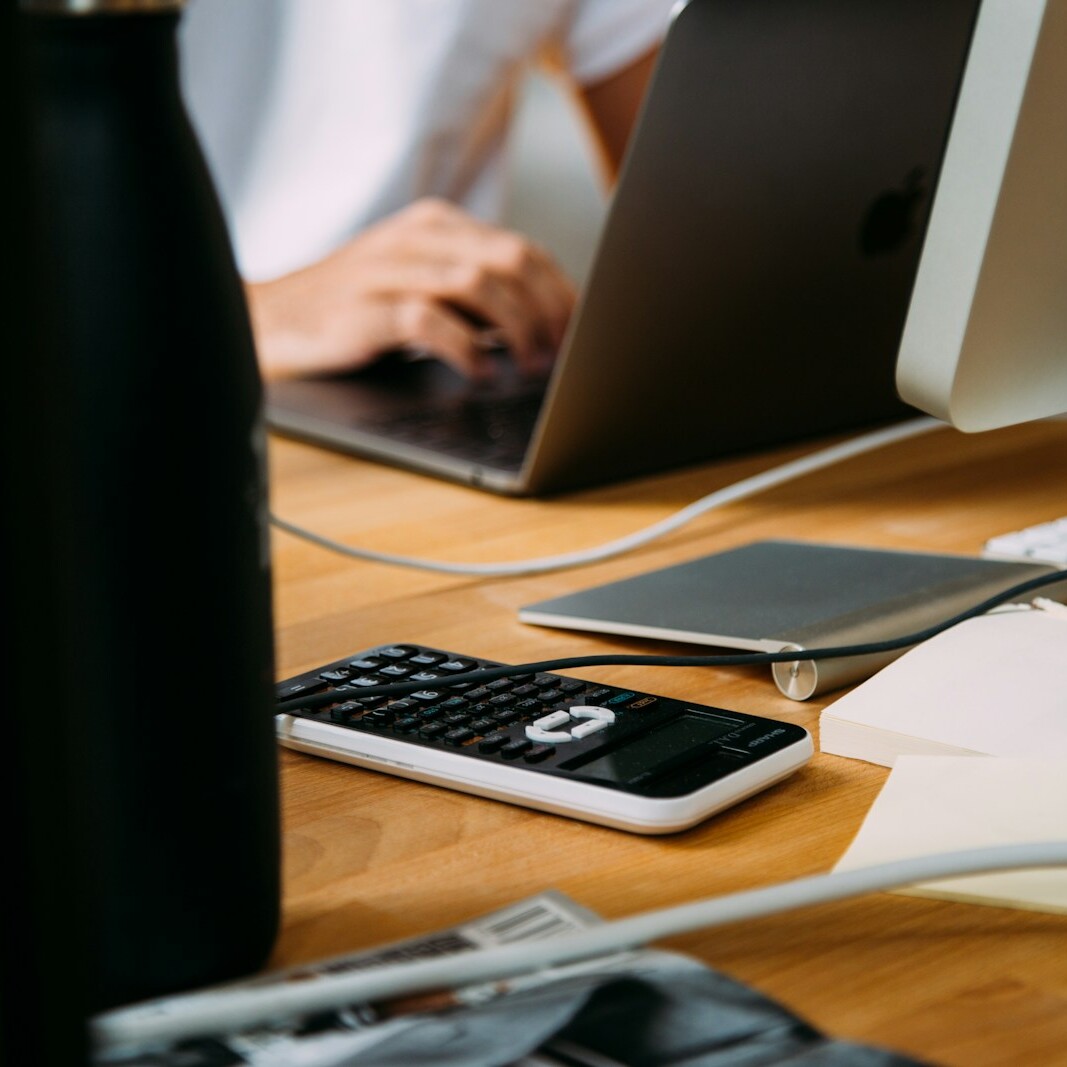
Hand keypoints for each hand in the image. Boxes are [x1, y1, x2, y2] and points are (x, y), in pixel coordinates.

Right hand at [245, 198, 576, 381]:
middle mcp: (418, 240)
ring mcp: (390, 271)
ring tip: (529, 368)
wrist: (272, 320)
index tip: (581, 331)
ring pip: (480, 285)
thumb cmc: (355, 311)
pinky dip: (467, 351)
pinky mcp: (367, 309)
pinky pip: (431, 321)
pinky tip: (480, 374)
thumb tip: (542, 326)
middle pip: (511, 261)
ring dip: (518, 331)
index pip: (521, 249)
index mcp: (437, 227)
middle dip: (549, 310)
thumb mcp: (418, 284)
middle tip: (563, 354)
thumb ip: (472, 294)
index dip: (561, 292)